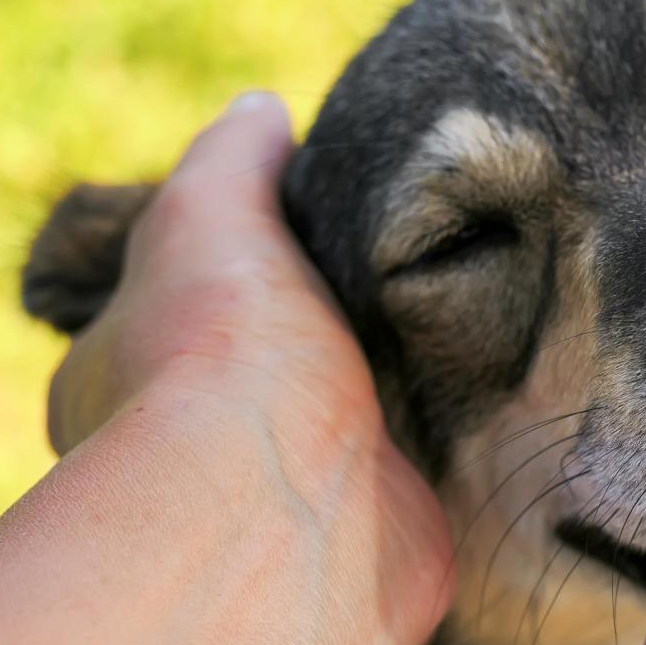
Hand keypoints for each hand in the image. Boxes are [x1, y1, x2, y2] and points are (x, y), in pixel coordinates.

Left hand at [0, 93, 455, 644]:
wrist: (293, 517)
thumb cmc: (224, 363)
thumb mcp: (210, 215)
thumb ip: (234, 160)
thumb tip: (264, 110)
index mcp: (133, 373)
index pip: (187, 302)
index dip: (248, 262)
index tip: (322, 221)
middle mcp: (209, 449)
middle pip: (289, 362)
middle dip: (346, 323)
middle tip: (426, 260)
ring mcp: (303, 498)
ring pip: (367, 418)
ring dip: (415, 381)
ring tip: (491, 301)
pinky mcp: (391, 533)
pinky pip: (434, 473)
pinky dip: (466, 438)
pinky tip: (513, 383)